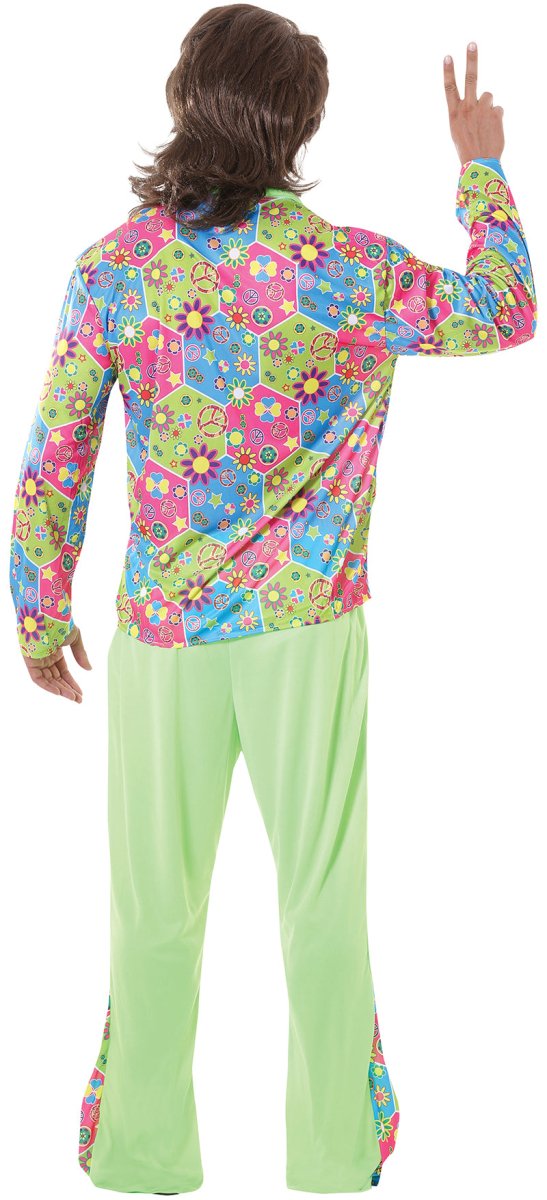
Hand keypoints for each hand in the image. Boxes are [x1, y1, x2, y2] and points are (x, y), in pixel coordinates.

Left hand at [21, 625, 91, 701]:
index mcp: (55, 652)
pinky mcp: (30, 661)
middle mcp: (45, 658)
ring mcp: (37, 660)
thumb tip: (89, 669)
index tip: (81, 694)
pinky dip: (47, 686)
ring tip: (73, 698)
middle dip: (67, 690)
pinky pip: (38, 678)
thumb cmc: (61, 622)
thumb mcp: (75, 639)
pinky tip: (59, 692)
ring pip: (48, 680)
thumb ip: (80, 655)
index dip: (72, 683)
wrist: (49, 614)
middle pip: (56, 679)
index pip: (63, 672)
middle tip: (78, 700)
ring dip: (60, 690)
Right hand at [444, 42, 503, 164]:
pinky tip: (492, 130)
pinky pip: (498, 109)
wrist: (480, 163)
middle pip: (470, 78)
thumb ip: (466, 111)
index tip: (447, 56)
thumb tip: (482, 99)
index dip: (448, 71)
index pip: (449, 88)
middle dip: (471, 59)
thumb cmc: (467, 149)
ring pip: (488, 96)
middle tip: (472, 43)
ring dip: (488, 106)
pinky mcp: (496, 114)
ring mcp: (482, 110)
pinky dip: (496, 118)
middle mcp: (468, 109)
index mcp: (455, 114)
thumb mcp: (458, 130)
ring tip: (485, 123)